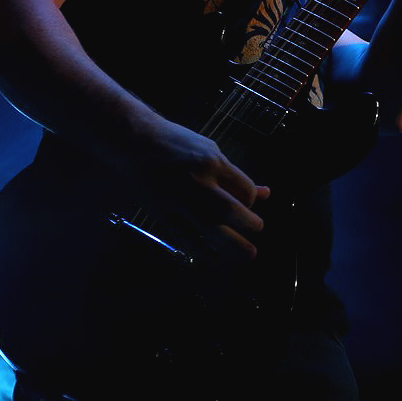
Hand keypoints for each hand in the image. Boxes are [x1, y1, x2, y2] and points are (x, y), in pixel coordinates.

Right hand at [126, 119, 268, 263]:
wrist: (135, 141)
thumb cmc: (177, 144)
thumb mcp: (210, 151)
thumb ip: (234, 175)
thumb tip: (266, 193)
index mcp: (212, 162)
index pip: (244, 189)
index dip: (253, 202)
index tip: (250, 206)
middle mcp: (196, 181)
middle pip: (230, 210)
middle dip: (249, 224)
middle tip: (257, 229)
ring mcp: (178, 199)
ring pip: (210, 228)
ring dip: (233, 245)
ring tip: (249, 254)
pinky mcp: (162, 212)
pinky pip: (186, 238)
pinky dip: (204, 252)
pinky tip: (216, 258)